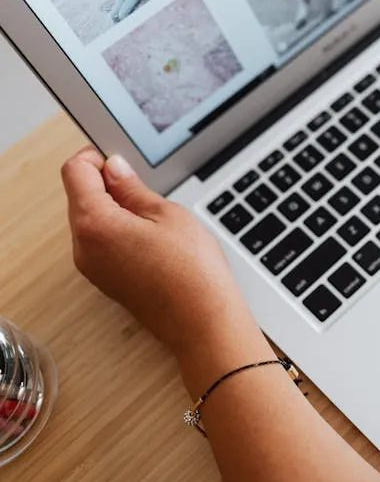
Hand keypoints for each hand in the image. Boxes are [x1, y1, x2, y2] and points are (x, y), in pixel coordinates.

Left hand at [61, 148, 256, 355]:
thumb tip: (114, 168)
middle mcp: (83, 248)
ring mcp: (93, 267)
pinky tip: (154, 237)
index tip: (120, 158)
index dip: (97, 158)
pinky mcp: (106, 280)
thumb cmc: (193, 273)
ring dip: (116, 208)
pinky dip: (120, 230)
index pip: (74, 171)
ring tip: (157, 217)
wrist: (204, 323)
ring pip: (91, 219)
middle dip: (106, 183)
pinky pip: (102, 242)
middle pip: (79, 196)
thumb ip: (133, 188)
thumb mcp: (168, 214)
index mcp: (94, 224)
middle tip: (147, 188)